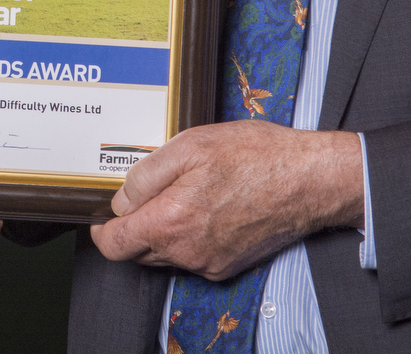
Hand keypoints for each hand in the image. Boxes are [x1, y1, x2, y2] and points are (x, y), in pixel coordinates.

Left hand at [90, 121, 363, 279]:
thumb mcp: (189, 146)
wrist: (309, 180)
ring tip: (180, 192)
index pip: (114, 245)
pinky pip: (192, 255)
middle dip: (133, 225)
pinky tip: (204, 205)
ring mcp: (209, 262)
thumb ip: (145, 176)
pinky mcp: (228, 264)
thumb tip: (121, 199)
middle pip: (137, 250)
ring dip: (162, 230)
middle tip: (144, 194)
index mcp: (171, 223)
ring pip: (165, 253)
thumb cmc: (255, 157)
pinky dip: (188, 236)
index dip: (101, 228)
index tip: (102, 213)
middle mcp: (187, 252)